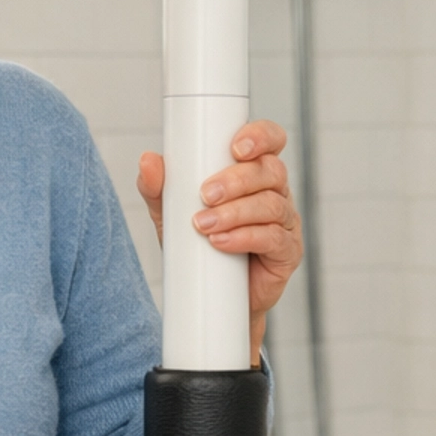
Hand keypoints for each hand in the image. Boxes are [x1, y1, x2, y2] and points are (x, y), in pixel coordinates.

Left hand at [137, 120, 302, 366]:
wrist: (210, 299)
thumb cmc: (198, 248)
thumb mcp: (172, 215)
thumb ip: (159, 188)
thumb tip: (148, 161)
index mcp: (253, 173)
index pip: (270, 140)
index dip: (260, 136)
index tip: (235, 147)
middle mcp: (275, 192)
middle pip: (271, 171)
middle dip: (237, 180)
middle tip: (205, 195)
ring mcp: (284, 222)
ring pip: (271, 204)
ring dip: (236, 212)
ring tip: (204, 225)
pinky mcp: (286, 252)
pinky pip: (273, 238)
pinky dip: (245, 237)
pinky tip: (221, 242)